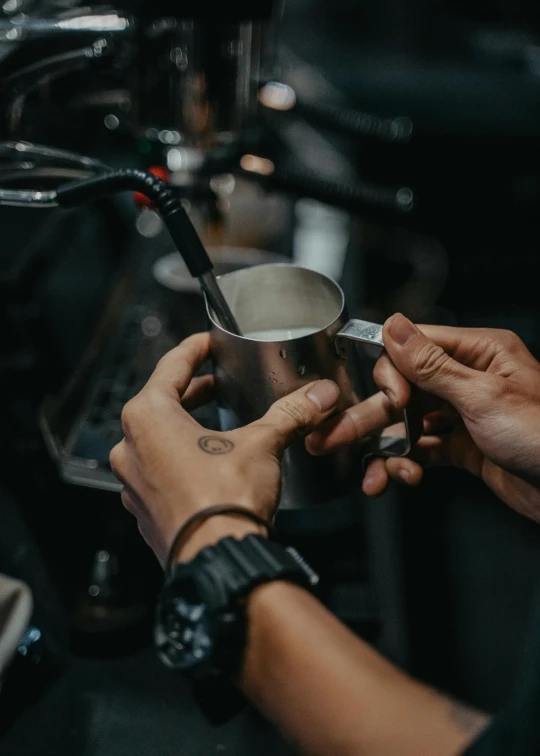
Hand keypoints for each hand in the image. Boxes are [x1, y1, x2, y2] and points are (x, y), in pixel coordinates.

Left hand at [110, 332, 338, 565]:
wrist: (216, 560)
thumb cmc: (224, 499)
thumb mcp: (261, 444)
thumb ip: (289, 413)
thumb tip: (317, 395)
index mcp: (148, 418)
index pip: (170, 366)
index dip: (194, 350)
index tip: (207, 343)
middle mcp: (130, 448)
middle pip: (160, 403)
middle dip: (191, 391)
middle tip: (215, 382)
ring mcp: (133, 483)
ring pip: (156, 440)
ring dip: (183, 427)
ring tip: (213, 423)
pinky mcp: (145, 510)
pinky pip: (157, 472)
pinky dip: (178, 460)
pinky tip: (205, 465)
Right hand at [306, 313, 539, 521]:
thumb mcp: (483, 396)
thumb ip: (431, 364)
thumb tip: (394, 327)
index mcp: (479, 353)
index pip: (414, 346)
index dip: (393, 372)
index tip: (391, 400)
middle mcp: (468, 379)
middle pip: (405, 389)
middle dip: (375, 417)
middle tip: (343, 436)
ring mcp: (464, 414)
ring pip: (409, 423)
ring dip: (389, 448)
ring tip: (378, 475)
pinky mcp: (462, 447)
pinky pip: (422, 449)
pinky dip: (407, 464)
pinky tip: (402, 477)